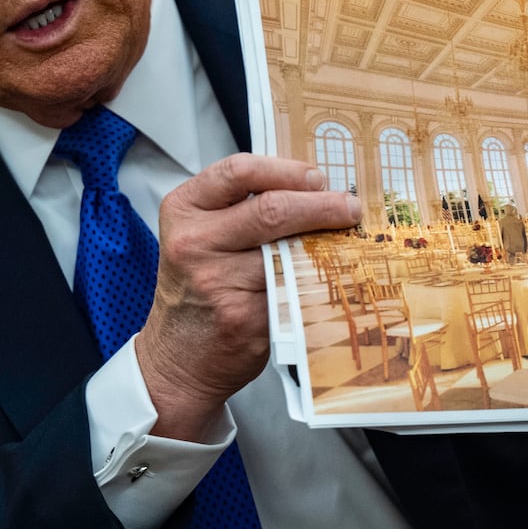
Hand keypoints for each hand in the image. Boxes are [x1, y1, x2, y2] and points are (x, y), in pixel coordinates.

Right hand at [135, 154, 359, 440]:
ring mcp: (217, 281)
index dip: (287, 170)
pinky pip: (292, 288)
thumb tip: (311, 189)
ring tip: (347, 239)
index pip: (239, 171)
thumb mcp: (202, 235)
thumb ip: (241, 208)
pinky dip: (317, 278)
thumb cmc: (197, 288)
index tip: (318, 177)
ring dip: (326, 244)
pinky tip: (331, 274)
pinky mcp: (243, 316)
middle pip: (272, 209)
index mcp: (184, 209)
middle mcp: (194, 241)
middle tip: (350, 207)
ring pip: (289, 251)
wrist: (177, 357)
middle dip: (322, 205)